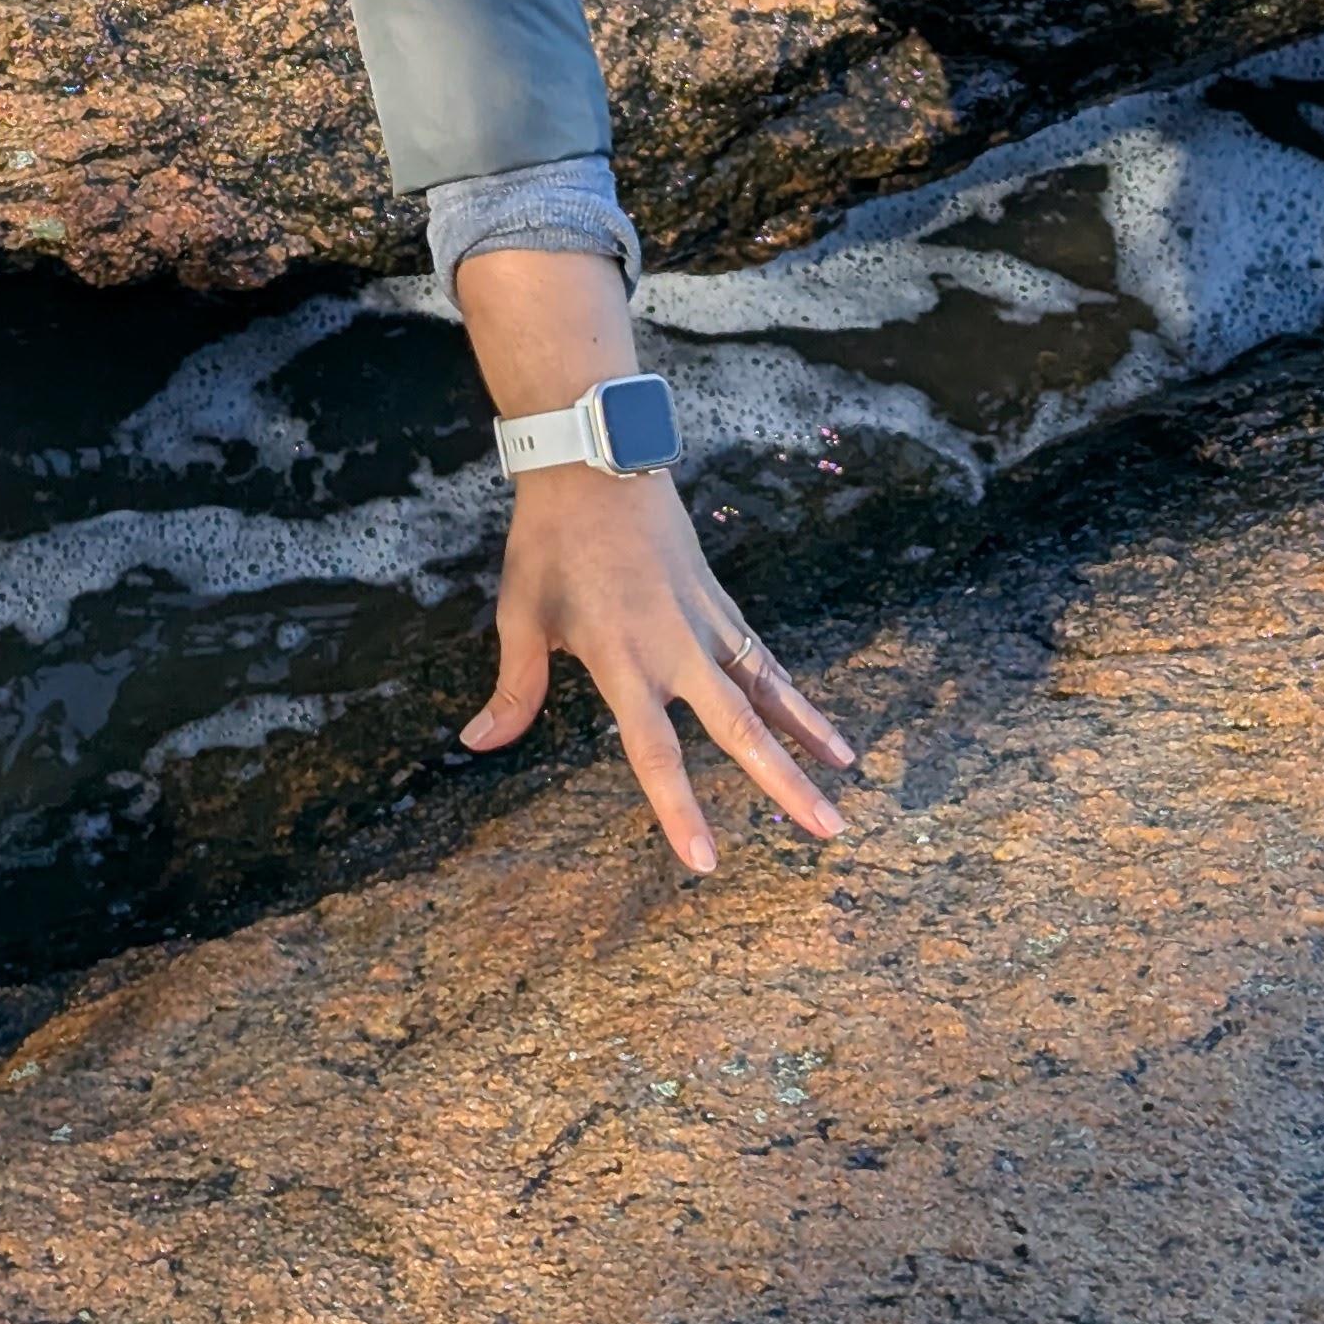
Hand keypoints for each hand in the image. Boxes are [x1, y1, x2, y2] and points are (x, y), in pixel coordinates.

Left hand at [454, 243, 853, 872]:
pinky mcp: (718, 601)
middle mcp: (674, 647)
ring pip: (767, 689)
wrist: (593, 461)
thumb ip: (514, 687)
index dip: (679, 808)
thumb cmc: (549, 541)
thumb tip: (477, 744)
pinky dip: (792, 691)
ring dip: (807, 734)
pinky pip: (761, 656)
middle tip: (828, 832)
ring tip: (846, 778)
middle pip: (739, 728)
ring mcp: (704, 622)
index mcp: (620, 657)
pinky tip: (818, 722)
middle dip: (784, 783)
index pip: (654, 750)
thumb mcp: (520, 612)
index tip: (706, 862)